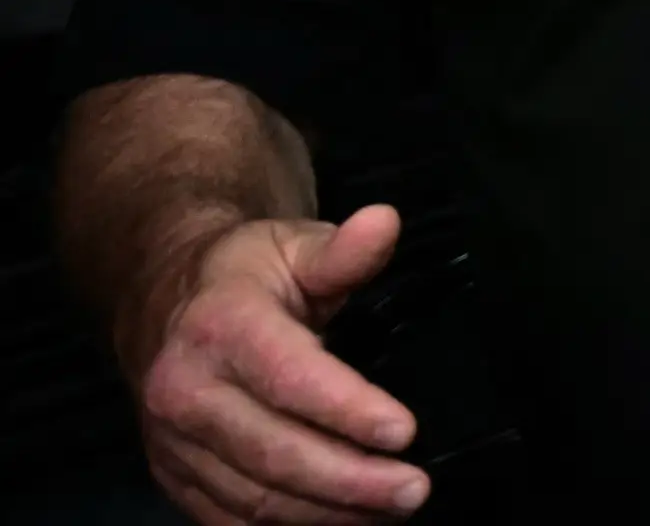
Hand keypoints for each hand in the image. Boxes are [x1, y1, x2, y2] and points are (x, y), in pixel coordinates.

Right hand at [126, 204, 427, 521]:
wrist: (164, 306)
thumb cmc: (246, 276)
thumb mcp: (294, 246)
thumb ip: (343, 251)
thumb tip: (385, 223)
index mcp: (220, 328)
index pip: (290, 379)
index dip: (348, 410)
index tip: (405, 432)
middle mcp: (186, 392)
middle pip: (273, 453)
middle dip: (349, 480)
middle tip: (414, 490)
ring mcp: (174, 443)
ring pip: (254, 497)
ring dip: (327, 513)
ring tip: (391, 510)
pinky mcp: (175, 476)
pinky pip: (229, 519)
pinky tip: (342, 523)